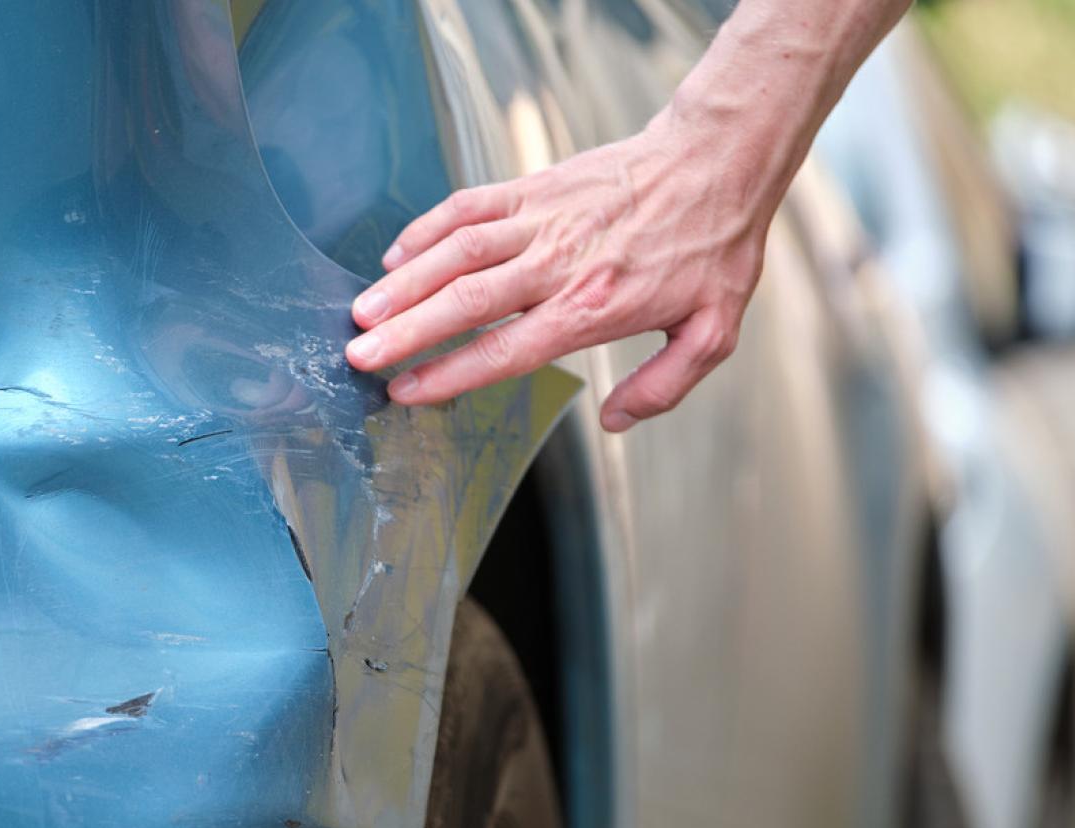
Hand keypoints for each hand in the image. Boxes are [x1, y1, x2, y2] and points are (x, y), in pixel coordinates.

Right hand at [344, 110, 770, 431]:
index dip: (448, 373)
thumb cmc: (713, 247)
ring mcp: (541, 220)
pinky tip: (397, 254)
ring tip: (362, 310)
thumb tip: (615, 422)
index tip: (405, 389)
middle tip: (358, 354)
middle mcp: (557, 265)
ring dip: (404, 282)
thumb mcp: (712, 331)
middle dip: (405, 332)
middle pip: (466, 302)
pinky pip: (469, 206)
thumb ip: (664, 386)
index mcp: (592, 309)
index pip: (504, 349)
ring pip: (457, 251)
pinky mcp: (534, 187)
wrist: (716, 159)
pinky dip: (427, 228)